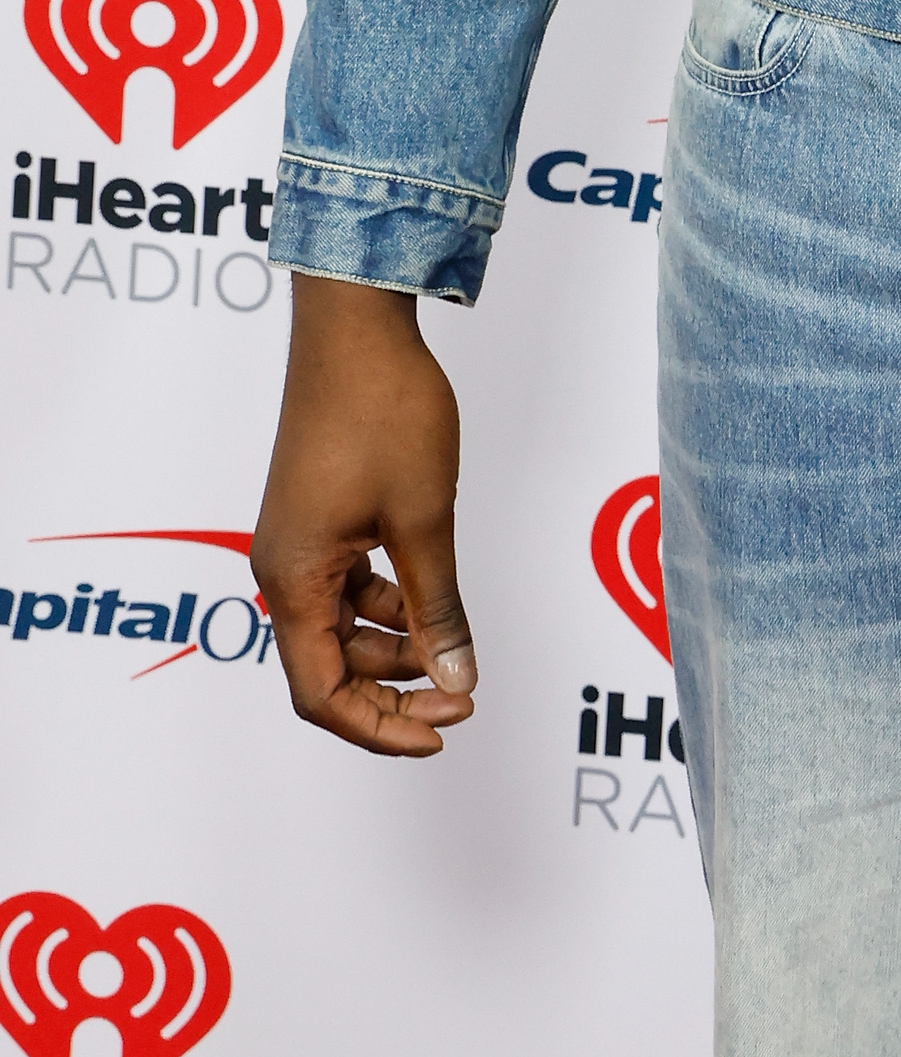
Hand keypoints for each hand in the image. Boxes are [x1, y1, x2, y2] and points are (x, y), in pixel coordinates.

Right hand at [251, 273, 477, 756]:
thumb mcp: (425, 519)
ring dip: (392, 649)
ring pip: (340, 627)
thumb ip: (438, 608)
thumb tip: (455, 678)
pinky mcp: (317, 516)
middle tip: (461, 697)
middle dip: (392, 694)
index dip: (378, 728)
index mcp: (294, 579)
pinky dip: (387, 605)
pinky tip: (429, 600)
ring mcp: (297, 541)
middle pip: (327, 668)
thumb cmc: (384, 412)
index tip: (441, 732)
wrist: (356, 325)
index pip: (321, 693)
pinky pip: (345, 586)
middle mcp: (283, 567)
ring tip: (452, 650)